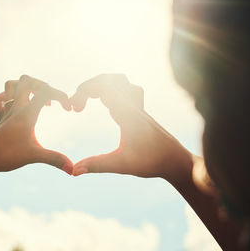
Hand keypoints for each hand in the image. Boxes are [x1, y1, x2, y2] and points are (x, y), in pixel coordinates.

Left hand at [0, 75, 73, 177]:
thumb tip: (73, 170)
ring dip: (25, 87)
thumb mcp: (34, 156)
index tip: (69, 110)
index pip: (45, 91)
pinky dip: (8, 97)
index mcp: (26, 113)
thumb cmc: (6, 155)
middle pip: (27, 81)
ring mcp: (6, 112)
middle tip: (51, 102)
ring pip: (11, 85)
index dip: (61, 95)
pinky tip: (16, 106)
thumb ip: (55, 160)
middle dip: (43, 85)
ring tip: (36, 100)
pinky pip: (0, 99)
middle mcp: (15, 108)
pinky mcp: (0, 119)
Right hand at [70, 74, 191, 181]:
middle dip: (90, 86)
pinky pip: (125, 91)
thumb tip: (73, 171)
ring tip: (88, 100)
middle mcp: (133, 106)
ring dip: (102, 85)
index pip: (105, 88)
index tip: (74, 108)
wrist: (176, 160)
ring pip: (120, 82)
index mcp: (128, 114)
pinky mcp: (139, 112)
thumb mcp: (122, 164)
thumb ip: (97, 165)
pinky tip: (105, 106)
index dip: (85, 91)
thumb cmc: (152, 162)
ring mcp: (137, 107)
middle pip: (111, 79)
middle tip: (77, 105)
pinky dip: (111, 91)